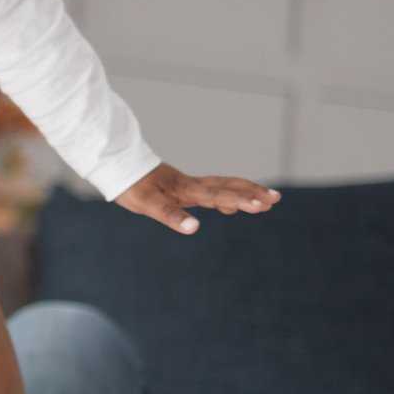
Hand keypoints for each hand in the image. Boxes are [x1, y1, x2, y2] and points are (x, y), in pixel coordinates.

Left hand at [115, 163, 279, 234]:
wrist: (117, 166)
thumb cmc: (130, 186)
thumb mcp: (146, 204)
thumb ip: (171, 215)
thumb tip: (195, 228)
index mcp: (186, 190)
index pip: (218, 196)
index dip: (240, 201)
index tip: (261, 205)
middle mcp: (191, 185)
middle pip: (228, 187)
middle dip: (253, 193)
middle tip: (276, 199)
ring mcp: (188, 185)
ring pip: (223, 187)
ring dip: (244, 193)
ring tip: (265, 202)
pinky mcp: (181, 187)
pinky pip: (211, 191)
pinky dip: (226, 197)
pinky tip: (230, 207)